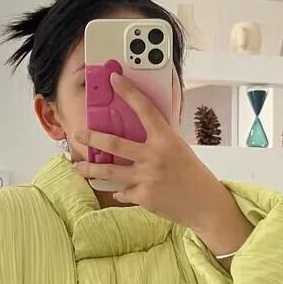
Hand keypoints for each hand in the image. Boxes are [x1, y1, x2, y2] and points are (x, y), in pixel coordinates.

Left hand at [72, 73, 252, 256]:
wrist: (205, 204)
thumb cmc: (193, 173)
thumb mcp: (178, 148)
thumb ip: (158, 140)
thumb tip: (136, 131)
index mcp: (166, 138)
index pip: (144, 108)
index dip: (128, 91)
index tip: (114, 79)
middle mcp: (154, 156)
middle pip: (114, 144)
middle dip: (92, 138)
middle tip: (77, 133)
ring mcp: (147, 177)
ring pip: (109, 171)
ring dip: (90, 169)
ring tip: (77, 166)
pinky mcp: (143, 196)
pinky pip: (122, 191)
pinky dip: (119, 191)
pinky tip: (118, 190)